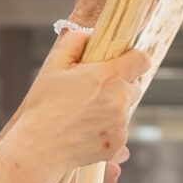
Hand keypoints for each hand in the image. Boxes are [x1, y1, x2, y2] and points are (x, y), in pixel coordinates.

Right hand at [13, 25, 150, 173]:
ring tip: (85, 115)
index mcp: (108, 76)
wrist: (40, 147)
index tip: (122, 63)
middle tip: (94, 92)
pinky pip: (120, 132)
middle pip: (135, 86)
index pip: (142, 60)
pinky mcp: (118, 145)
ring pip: (126, 111)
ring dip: (113, 109)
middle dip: (120, 86)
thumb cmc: (44, 105)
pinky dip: (108, 131)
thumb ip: (76, 41)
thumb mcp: (54, 65)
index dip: (133, 59)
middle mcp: (120, 99)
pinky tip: (86, 131)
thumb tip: (91, 35)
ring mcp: (121, 124)